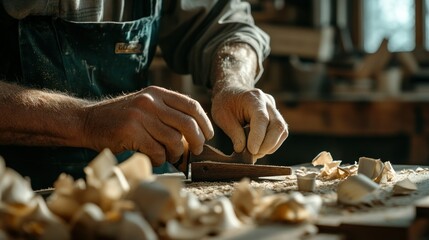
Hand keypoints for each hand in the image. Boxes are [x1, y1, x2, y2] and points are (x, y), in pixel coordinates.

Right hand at [82, 86, 213, 165]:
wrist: (87, 121)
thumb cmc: (120, 117)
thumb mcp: (145, 105)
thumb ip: (167, 112)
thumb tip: (195, 132)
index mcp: (157, 93)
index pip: (191, 105)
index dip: (205, 122)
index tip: (208, 135)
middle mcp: (150, 102)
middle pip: (187, 124)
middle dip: (197, 141)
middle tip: (196, 150)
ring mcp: (140, 116)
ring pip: (174, 140)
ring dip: (176, 153)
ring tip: (170, 156)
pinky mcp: (130, 132)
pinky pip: (157, 152)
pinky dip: (160, 160)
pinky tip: (154, 158)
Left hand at [211, 86, 287, 159]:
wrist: (232, 91)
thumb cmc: (225, 102)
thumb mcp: (221, 116)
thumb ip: (233, 132)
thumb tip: (242, 149)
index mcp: (253, 98)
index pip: (262, 119)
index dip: (258, 137)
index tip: (252, 151)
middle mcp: (268, 102)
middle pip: (278, 126)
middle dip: (267, 145)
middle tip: (253, 155)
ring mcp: (274, 109)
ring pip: (282, 131)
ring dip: (270, 147)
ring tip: (254, 153)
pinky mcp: (276, 117)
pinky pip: (280, 134)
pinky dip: (271, 144)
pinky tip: (259, 147)